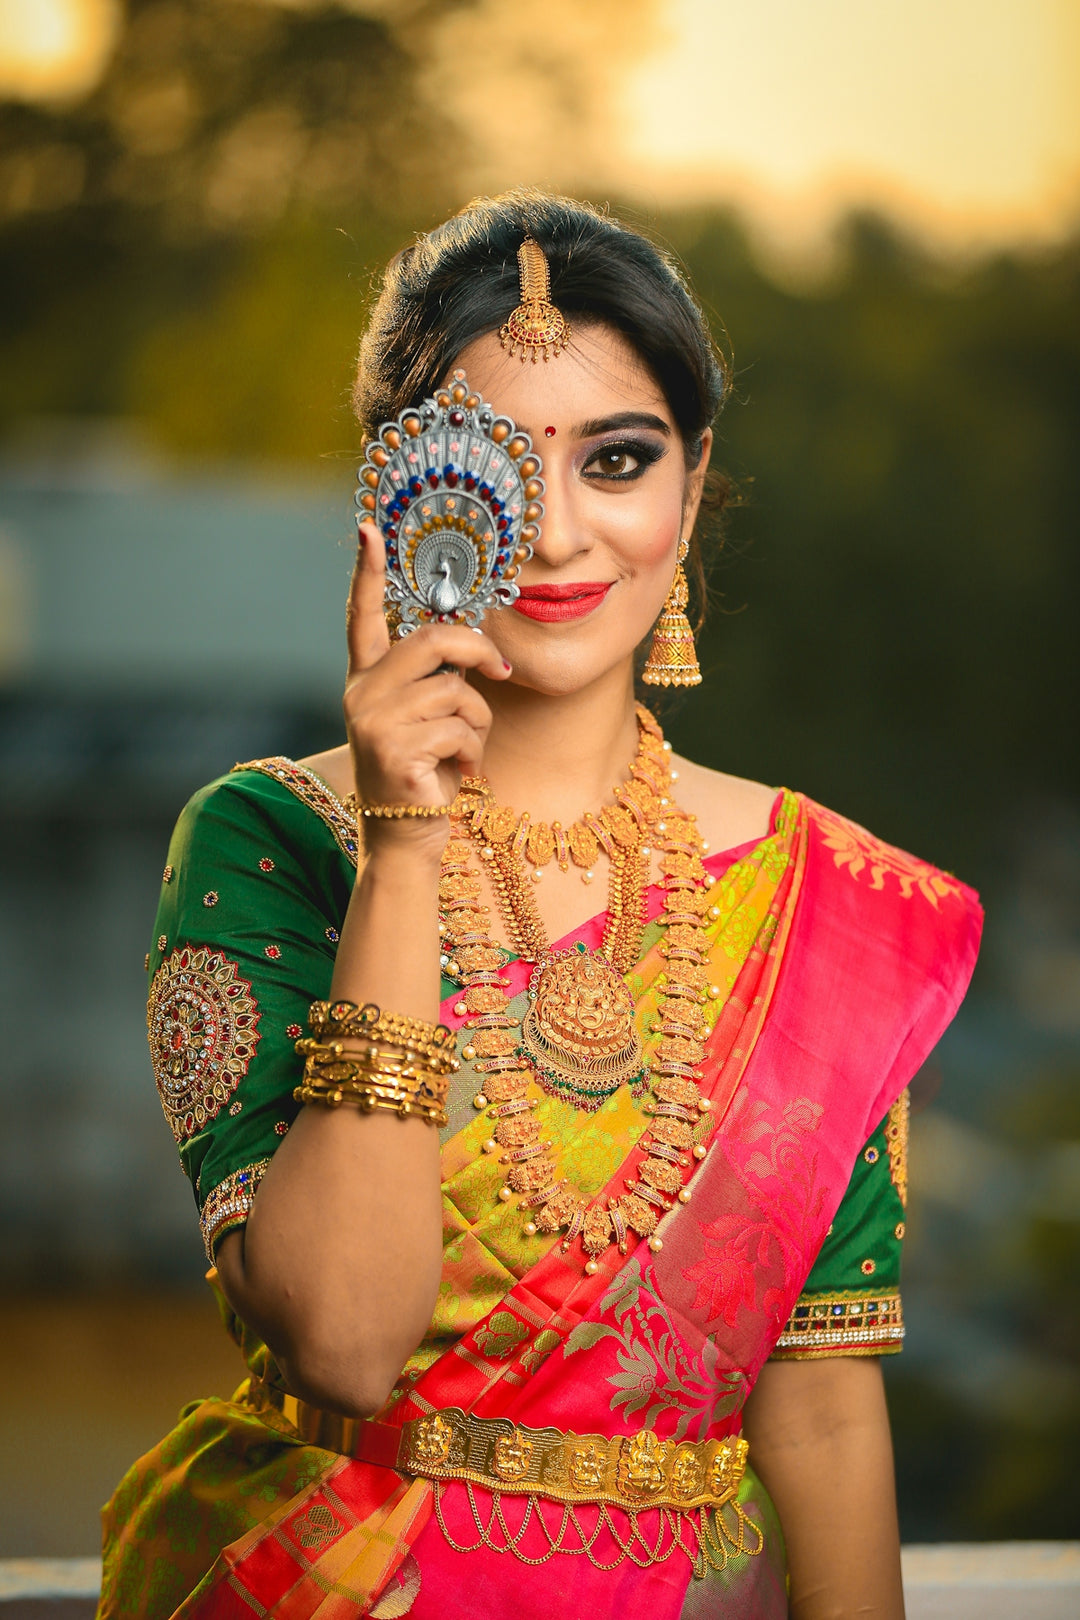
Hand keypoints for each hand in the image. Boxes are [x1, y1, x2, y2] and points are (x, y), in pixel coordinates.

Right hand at [343, 523, 509, 855]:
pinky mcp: (394, 749)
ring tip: (464, 750)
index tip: (367, 528)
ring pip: (455, 691)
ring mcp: (372, 721)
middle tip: (501, 673)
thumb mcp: (426, 719)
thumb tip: (478, 649)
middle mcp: (360, 694)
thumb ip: (436, 680)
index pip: (361, 617)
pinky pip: (459, 727)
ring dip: (478, 721)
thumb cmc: (425, 774)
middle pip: (431, 641)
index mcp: (366, 680)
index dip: (365, 572)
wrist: (405, 837)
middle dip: (478, 653)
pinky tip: (457, 771)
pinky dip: (473, 749)